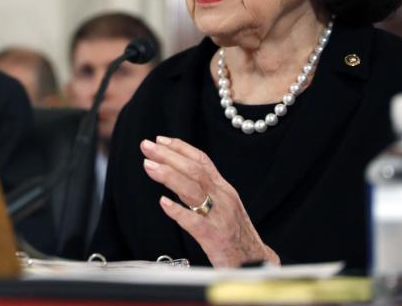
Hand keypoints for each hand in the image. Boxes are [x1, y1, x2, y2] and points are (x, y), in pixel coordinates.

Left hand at [140, 135, 279, 267]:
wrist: (255, 260)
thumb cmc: (236, 234)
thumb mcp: (224, 204)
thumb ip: (205, 190)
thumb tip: (178, 173)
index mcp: (224, 189)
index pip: (202, 161)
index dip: (180, 148)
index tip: (160, 140)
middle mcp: (223, 198)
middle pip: (194, 170)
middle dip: (169, 156)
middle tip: (146, 147)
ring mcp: (220, 217)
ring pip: (193, 190)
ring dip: (169, 175)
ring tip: (149, 166)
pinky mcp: (215, 238)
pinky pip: (195, 222)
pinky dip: (179, 211)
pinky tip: (163, 203)